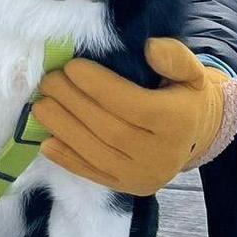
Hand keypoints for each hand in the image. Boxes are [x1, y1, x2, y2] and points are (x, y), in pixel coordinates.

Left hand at [32, 38, 236, 195]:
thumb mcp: (191, 71)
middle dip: (74, 103)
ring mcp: (143, 176)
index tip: (72, 66)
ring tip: (41, 105)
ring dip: (63, 129)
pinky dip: (67, 159)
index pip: (132, 105)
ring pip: (96, 154)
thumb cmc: (185, 95)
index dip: (99, 86)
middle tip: (50, 80)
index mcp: (177, 122)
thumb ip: (174, 57)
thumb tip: (150, 47)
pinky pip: (93, 175)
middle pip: (109, 129)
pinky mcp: (129, 189)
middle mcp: (161, 155)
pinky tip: (45, 141)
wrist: (194, 136)